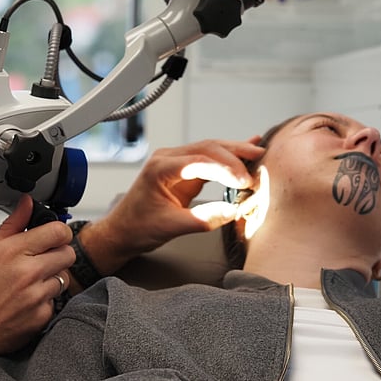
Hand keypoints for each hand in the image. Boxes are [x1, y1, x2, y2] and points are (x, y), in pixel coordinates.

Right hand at [0, 195, 73, 380]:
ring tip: (31, 283)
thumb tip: (26, 204)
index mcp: (13, 252)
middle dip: (58, 254)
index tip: (53, 236)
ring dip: (53, 278)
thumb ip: (12, 225)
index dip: (58, 232)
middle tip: (44, 259)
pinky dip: (46, 300)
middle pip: (68, 253)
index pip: (58, 231)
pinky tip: (27, 301)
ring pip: (64, 278)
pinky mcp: (41, 316)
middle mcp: (28, 273)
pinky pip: (56, 301)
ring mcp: (36, 296)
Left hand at [77, 138, 264, 275]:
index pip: (200, 160)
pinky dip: (227, 158)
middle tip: (259, 160)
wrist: (121, 232)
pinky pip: (207, 160)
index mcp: (160, 168)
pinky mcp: (182, 171)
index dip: (226, 169)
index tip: (244, 181)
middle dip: (235, 154)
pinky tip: (245, 150)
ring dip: (234, 153)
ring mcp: (174, 162)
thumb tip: (234, 211)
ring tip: (258, 153)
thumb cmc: (137, 228)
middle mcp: (167, 159)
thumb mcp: (173, 227)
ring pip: (209, 150)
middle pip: (207, 148)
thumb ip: (204, 219)